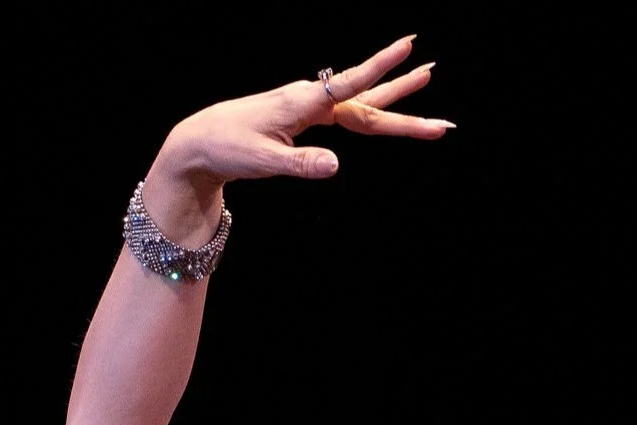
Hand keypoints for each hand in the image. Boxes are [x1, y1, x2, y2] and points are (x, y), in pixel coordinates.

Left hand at [144, 35, 450, 236]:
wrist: (201, 140)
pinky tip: (381, 107)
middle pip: (366, 98)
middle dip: (403, 94)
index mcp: (304, 103)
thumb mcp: (264, 162)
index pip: (351, 84)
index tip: (409, 47)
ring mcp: (309, 106)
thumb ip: (301, 164)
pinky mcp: (305, 116)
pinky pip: (346, 111)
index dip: (382, 67)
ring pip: (360, 103)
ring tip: (424, 80)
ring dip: (393, 98)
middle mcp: (311, 98)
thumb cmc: (229, 148)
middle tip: (434, 75)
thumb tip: (336, 166)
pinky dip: (370, 111)